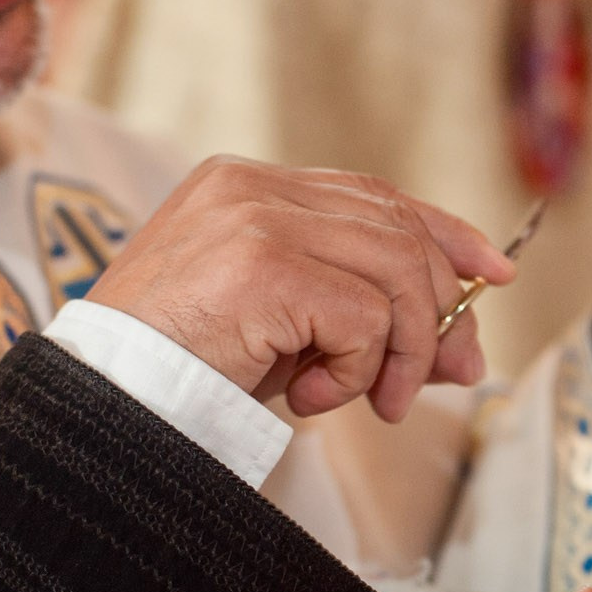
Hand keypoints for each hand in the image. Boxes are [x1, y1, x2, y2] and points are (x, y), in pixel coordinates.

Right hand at [88, 158, 514, 420]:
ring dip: (400, 353)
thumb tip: (464, 349)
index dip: (443, 231)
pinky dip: (359, 371)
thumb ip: (365, 325)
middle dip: (437, 310)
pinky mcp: (263, 267)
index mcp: (244, 186)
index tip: (491, 272)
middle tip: (433, 380)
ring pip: (396, 273)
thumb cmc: (176, 375)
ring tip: (364, 400)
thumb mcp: (284, 339)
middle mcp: (251, 188)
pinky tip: (310, 398)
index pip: (373, 193)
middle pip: (398, 230)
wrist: (99, 404)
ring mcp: (256, 221)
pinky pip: (366, 319)